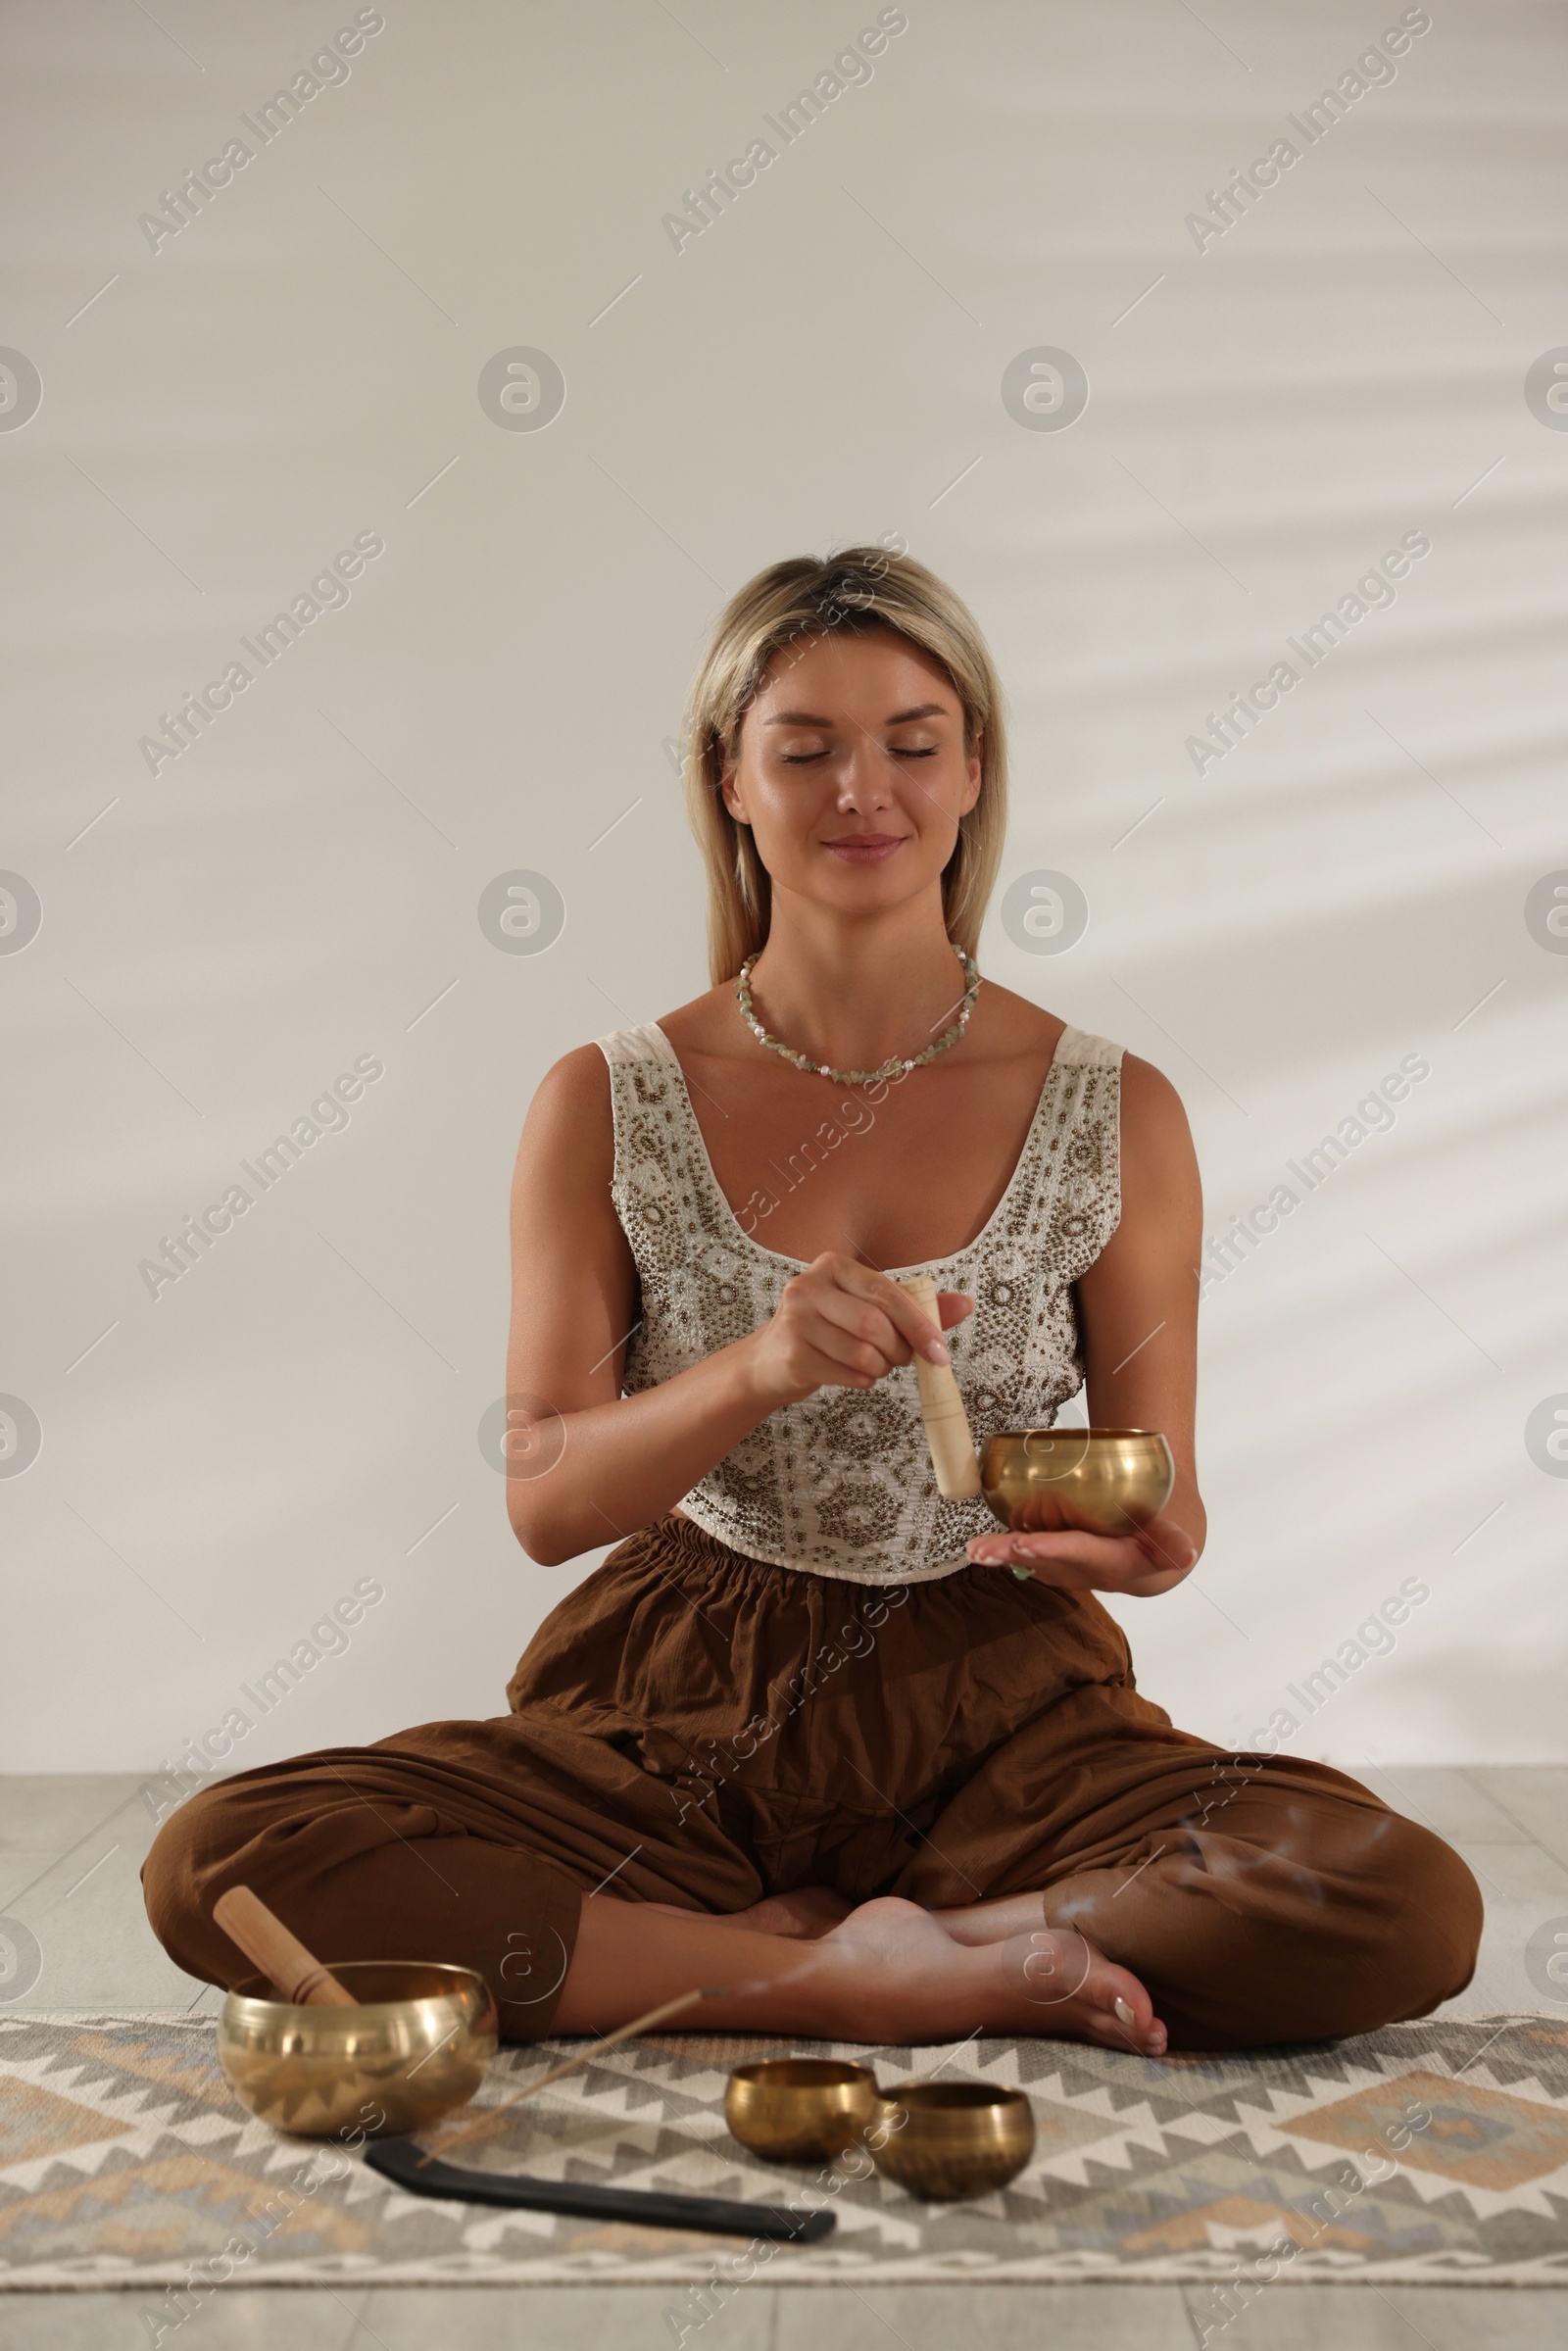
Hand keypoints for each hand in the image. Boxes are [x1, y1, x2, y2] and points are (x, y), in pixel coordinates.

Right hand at [743, 1251, 974, 1409]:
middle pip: (874, 1324)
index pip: (886, 1292)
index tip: (940, 1352)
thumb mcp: (869, 1309)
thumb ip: (917, 1307)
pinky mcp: (792, 1355)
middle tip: (902, 1359)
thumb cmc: (830, 1329)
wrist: (771, 1359)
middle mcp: (808, 1286)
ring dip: (881, 1368)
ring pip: (863, 1354)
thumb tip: (966, 1304)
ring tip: (874, 1365)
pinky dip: (863, 1381)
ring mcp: (795, 1321)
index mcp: (833, 1266)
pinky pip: (848, 1375)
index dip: (918, 1325)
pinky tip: (853, 1373)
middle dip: (899, 1350)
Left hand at [966, 1508, 1197, 1596]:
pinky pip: (1027, 1555)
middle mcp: (1085, 1572)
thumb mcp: (1171, 1539)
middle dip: (1013, 1554)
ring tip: (972, 1549)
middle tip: (982, 1550)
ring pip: (1030, 1560)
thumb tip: (1187, 1552)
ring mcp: (1067, 1570)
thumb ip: (1173, 1544)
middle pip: (1044, 1560)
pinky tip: (978, 1546)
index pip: (1080, 1553)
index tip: (1024, 1542)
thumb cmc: (1159, 1539)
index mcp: (1113, 1564)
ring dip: (1000, 1555)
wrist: (1151, 1560)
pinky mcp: (1056, 1562)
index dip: (1052, 1549)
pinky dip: (1004, 1550)